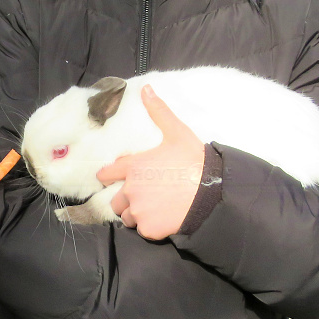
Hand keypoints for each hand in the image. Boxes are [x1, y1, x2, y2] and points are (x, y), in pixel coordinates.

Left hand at [97, 85, 204, 240]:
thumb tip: (146, 88)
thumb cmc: (194, 161)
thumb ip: (158, 112)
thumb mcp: (176, 132)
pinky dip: (150, 227)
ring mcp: (138, 211)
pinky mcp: (149, 229)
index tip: (110, 177)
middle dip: (126, 199)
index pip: (106, 173)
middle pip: (116, 200)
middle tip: (144, 196)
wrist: (212, 192)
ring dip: (136, 214)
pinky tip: (164, 218)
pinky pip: (142, 230)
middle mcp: (130, 190)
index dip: (109, 175)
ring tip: (155, 208)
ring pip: (127, 217)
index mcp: (133, 167)